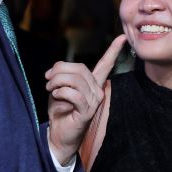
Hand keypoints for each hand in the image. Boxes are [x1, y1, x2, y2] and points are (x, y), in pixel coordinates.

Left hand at [46, 35, 125, 163]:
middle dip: (59, 71)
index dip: (114, 50)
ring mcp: (94, 102)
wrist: (58, 134)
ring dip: (57, 82)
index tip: (123, 37)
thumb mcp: (59, 87)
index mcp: (93, 83)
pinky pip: (75, 95)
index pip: (106, 64)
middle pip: (80, 69)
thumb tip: (58, 68)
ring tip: (50, 89)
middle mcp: (97, 91)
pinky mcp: (87, 112)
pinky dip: (61, 92)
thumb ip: (63, 75)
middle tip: (48, 80)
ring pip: (76, 80)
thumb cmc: (60, 110)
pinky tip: (56, 96)